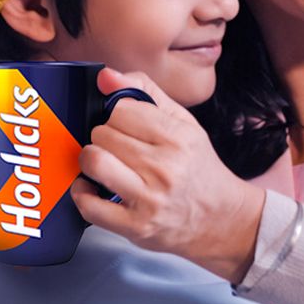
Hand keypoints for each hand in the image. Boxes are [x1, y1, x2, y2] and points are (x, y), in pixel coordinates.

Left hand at [74, 67, 265, 283]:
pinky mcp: (135, 226)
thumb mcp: (184, 123)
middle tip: (116, 146)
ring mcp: (150, 200)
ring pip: (95, 162)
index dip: (116, 114)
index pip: (121, 109)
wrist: (221, 219)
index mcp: (179, 137)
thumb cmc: (198, 169)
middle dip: (104, 137)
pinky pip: (90, 205)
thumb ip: (146, 93)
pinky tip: (93, 187)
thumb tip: (106, 76)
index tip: (124, 124)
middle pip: (103, 134)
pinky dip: (83, 193)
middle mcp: (166, 168)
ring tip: (101, 162)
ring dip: (90, 160)